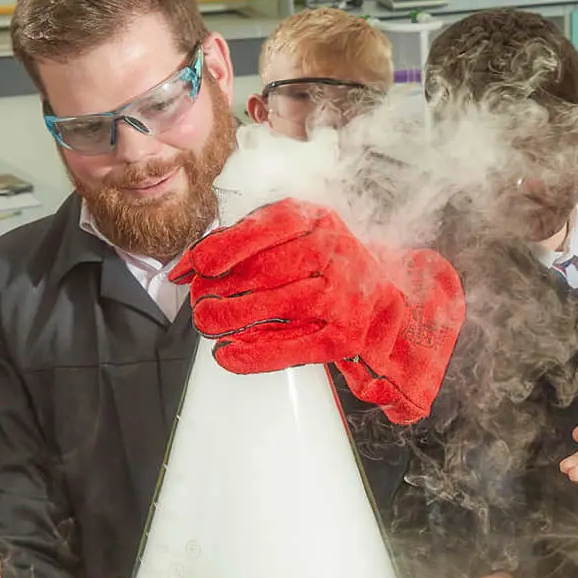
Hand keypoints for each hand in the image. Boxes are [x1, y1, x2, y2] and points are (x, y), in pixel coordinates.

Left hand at [170, 199, 465, 423]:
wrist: (394, 298)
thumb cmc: (330, 265)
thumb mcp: (296, 236)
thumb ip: (241, 242)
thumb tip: (182, 269)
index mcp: (318, 221)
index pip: (268, 226)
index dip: (225, 246)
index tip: (196, 265)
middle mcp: (334, 253)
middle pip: (264, 270)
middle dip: (219, 289)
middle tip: (197, 303)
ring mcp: (342, 295)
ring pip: (274, 306)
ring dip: (230, 318)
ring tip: (207, 323)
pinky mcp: (345, 335)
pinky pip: (293, 347)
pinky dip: (254, 354)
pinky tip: (227, 355)